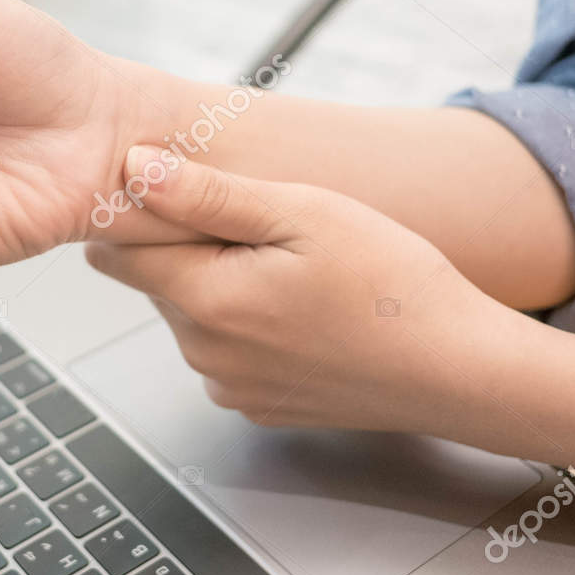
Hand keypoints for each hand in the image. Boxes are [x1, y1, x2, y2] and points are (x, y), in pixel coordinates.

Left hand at [84, 147, 529, 434]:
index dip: (142, 213)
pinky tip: (306, 311)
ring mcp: (229, 386)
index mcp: (206, 302)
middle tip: (271, 230)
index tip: (185, 193)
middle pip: (158, 282)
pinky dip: (251, 326)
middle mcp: (204, 354)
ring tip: (298, 272)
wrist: (457, 370)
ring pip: (193, 315)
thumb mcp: (304, 213)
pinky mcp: (257, 405)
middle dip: (193, 247)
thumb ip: (209, 194)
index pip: (117, 252)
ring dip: (223, 285)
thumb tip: (133, 168)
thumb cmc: (393, 286)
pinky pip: (227, 351)